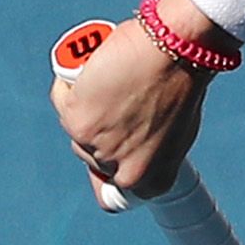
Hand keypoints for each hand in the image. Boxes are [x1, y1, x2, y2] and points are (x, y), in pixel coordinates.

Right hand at [50, 9, 210, 204]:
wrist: (178, 47)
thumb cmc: (182, 80)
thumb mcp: (176, 129)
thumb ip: (150, 148)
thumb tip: (127, 150)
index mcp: (152, 181)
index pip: (112, 196)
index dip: (105, 168)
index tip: (109, 143)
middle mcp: (125, 173)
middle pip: (89, 154)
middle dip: (98, 126)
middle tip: (121, 96)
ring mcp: (97, 147)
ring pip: (74, 126)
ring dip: (85, 103)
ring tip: (115, 79)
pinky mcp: (76, 119)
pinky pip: (62, 97)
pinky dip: (72, 80)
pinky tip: (96, 67)